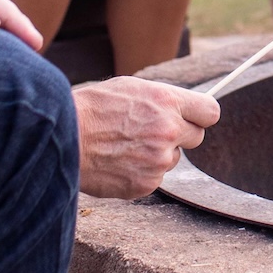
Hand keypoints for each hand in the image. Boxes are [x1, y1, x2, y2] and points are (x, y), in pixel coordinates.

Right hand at [72, 77, 220, 198]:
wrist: (62, 138)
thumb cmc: (92, 109)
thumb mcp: (130, 88)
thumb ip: (162, 100)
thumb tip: (183, 108)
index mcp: (166, 102)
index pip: (210, 112)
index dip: (200, 116)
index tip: (192, 118)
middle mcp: (168, 131)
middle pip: (196, 137)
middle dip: (179, 135)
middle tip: (151, 133)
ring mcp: (158, 160)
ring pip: (172, 159)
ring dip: (156, 155)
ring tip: (124, 146)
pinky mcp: (146, 184)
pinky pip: (153, 177)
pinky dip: (140, 173)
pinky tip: (117, 163)